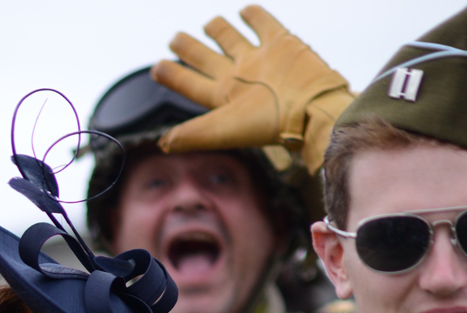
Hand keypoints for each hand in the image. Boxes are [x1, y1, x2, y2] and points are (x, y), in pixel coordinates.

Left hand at [152, 6, 351, 175]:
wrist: (311, 109)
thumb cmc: (268, 124)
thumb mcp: (223, 130)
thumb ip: (192, 134)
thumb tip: (163, 144)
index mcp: (223, 97)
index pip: (191, 84)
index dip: (173, 76)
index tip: (156, 67)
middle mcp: (239, 77)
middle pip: (208, 59)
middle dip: (190, 49)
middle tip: (174, 38)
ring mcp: (259, 59)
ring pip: (233, 40)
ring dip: (220, 30)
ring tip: (209, 23)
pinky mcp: (281, 43)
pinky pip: (263, 24)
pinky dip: (253, 16)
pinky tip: (244, 11)